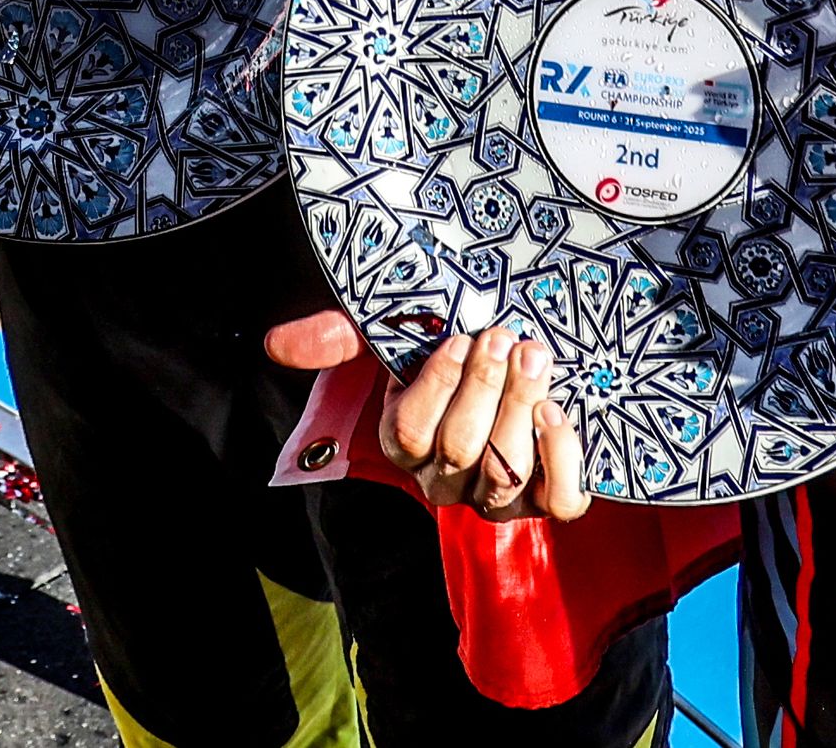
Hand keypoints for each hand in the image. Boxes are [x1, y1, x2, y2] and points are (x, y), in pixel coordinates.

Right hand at [349, 323, 591, 522]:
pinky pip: (558, 499)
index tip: (458, 338)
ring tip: (534, 356)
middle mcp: (448, 478)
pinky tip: (556, 411)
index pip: (410, 432)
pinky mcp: (548, 498)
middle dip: (485, 387)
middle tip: (504, 337)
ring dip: (521, 407)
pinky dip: (560, 458)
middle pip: (460, 448)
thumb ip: (337, 337)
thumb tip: (274, 343)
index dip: (436, 387)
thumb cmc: (446, 348)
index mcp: (405, 443)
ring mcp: (498, 494)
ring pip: (503, 471)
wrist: (512, 357)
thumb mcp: (387, 337)